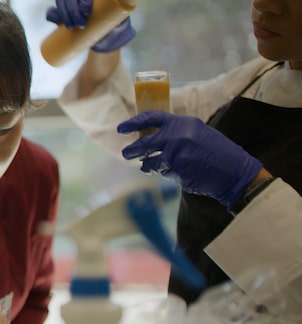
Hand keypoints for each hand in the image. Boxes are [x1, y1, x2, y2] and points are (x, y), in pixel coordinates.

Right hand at [46, 0, 135, 51]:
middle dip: (73, 8)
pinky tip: (56, 20)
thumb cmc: (114, 30)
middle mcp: (82, 0)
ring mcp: (72, 6)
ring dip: (63, 12)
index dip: (82, 0)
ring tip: (70, 26)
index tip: (87, 10)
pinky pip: (53, 11)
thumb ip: (122, 15)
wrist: (104, 42)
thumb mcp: (120, 21)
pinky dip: (52, 15)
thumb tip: (126, 8)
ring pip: (62, 1)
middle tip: (80, 24)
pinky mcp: (64, 15)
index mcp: (95, 0)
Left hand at [118, 111, 262, 210]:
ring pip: (151, 162)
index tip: (120, 129)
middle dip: (132, 150)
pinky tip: (179, 172)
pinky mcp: (177, 171)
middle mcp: (178, 136)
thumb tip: (149, 137)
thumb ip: (175, 132)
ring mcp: (177, 154)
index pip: (151, 118)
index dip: (133, 123)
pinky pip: (163, 173)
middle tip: (126, 153)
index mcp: (183, 122)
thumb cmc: (217, 152)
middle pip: (144, 143)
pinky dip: (167, 173)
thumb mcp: (197, 133)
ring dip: (148, 166)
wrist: (235, 172)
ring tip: (150, 166)